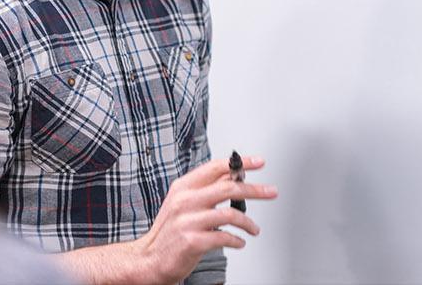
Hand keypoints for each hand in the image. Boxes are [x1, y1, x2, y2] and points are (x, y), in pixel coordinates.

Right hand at [131, 155, 277, 284]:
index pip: (216, 168)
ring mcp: (188, 221)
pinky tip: (239, 242)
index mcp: (183, 187)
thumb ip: (206, 191)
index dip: (240, 163)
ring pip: (230, 214)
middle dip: (255, 189)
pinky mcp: (192, 241)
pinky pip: (224, 237)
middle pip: (228, 187)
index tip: (258, 162)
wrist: (150, 259)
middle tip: (271, 192)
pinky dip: (237, 240)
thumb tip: (234, 179)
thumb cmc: (170, 231)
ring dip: (248, 223)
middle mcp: (185, 201)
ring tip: (254, 229)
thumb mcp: (183, 203)